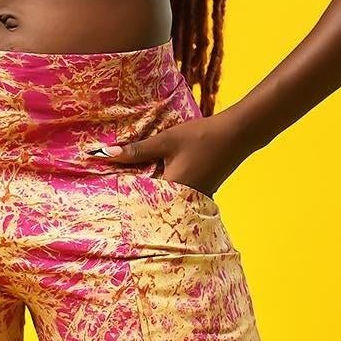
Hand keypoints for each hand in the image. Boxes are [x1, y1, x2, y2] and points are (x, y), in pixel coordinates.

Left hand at [83, 113, 249, 199]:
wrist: (237, 135)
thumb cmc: (201, 136)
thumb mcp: (166, 140)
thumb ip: (136, 150)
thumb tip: (104, 153)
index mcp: (172, 190)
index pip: (139, 201)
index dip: (121, 198)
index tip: (103, 195)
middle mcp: (183, 201)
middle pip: (151, 205)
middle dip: (133, 199)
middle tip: (110, 194)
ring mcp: (194, 200)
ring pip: (164, 202)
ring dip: (149, 195)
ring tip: (128, 188)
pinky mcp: (201, 194)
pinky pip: (176, 198)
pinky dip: (164, 191)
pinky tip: (155, 180)